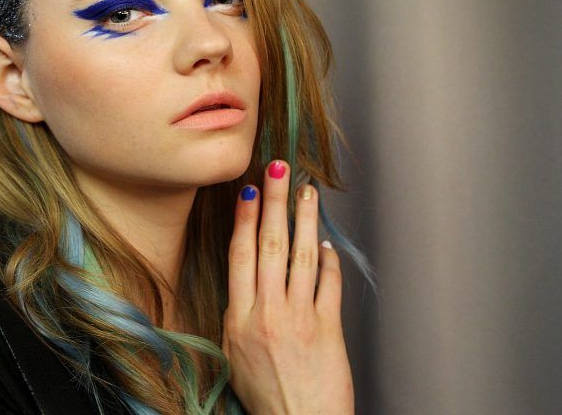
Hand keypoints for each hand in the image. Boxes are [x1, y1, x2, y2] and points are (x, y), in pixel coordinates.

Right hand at [222, 160, 353, 414]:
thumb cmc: (266, 397)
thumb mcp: (234, 356)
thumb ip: (239, 315)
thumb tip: (246, 282)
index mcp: (239, 319)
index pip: (241, 256)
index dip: (245, 219)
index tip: (249, 190)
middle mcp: (268, 313)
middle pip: (269, 245)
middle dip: (274, 202)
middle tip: (278, 169)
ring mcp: (299, 318)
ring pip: (300, 256)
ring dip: (304, 219)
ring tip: (307, 192)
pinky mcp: (328, 328)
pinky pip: (328, 283)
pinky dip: (326, 259)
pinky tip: (324, 241)